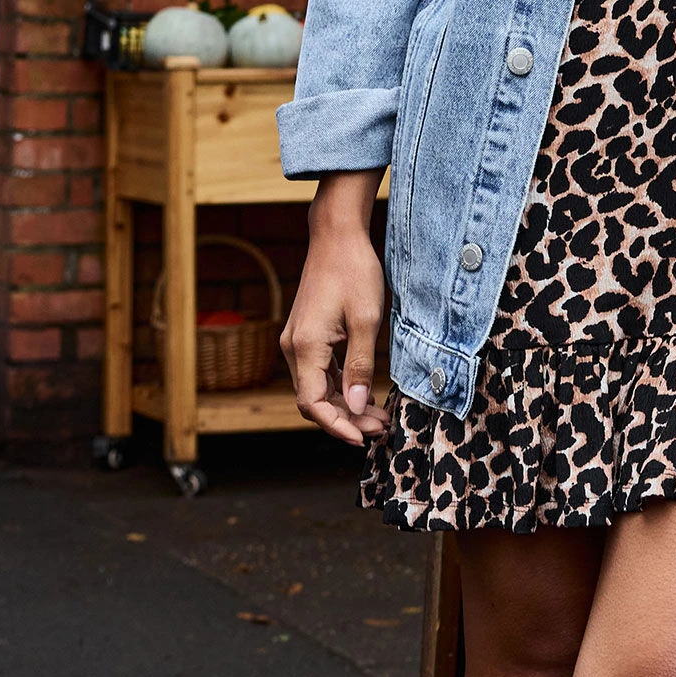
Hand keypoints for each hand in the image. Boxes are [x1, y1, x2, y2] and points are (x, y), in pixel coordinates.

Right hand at [282, 171, 388, 445]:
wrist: (336, 236)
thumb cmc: (354, 271)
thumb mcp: (367, 320)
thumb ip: (360, 366)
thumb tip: (356, 406)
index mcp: (306, 347)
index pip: (313, 403)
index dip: (337, 426)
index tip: (362, 439)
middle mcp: (294, 348)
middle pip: (314, 401)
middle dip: (346, 420)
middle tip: (381, 429)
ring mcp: (298, 342)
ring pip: (317, 389)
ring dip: (345, 406)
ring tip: (378, 418)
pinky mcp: (306, 337)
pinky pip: (319, 373)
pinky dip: (340, 388)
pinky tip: (364, 395)